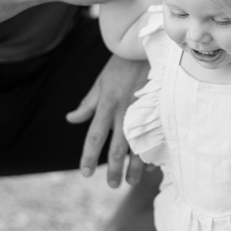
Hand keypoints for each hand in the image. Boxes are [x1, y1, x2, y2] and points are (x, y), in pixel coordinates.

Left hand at [66, 54, 149, 186]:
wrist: (148, 45)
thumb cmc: (122, 63)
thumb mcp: (101, 82)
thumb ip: (88, 103)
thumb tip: (71, 119)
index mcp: (107, 103)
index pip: (95, 136)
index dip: (89, 156)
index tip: (85, 173)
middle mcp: (124, 109)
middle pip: (117, 147)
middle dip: (114, 169)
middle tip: (112, 185)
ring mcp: (143, 110)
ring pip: (138, 145)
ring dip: (135, 167)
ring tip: (131, 182)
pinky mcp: (159, 108)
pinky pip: (156, 135)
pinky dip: (153, 152)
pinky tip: (151, 166)